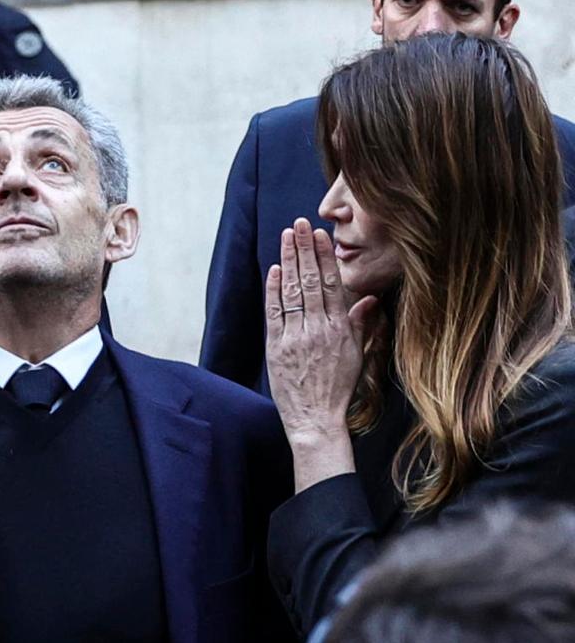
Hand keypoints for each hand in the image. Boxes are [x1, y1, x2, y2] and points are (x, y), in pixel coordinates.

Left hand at [265, 218, 378, 490]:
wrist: (317, 420)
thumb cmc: (338, 389)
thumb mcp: (357, 355)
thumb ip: (360, 324)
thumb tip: (369, 298)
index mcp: (340, 329)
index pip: (332, 284)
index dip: (325, 257)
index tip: (321, 235)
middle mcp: (319, 329)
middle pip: (311, 280)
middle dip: (305, 249)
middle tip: (300, 223)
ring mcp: (296, 337)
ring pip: (292, 291)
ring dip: (289, 261)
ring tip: (287, 236)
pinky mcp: (277, 348)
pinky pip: (275, 313)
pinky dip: (274, 290)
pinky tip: (274, 270)